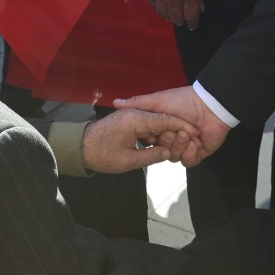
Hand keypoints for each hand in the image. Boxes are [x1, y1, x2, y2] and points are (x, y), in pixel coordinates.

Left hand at [81, 109, 198, 173]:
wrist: (79, 148)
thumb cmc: (101, 154)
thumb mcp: (128, 160)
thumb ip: (150, 156)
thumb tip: (168, 154)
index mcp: (135, 120)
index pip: (165, 120)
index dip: (182, 126)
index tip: (195, 132)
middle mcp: (134, 114)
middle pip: (162, 120)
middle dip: (175, 132)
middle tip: (186, 145)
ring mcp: (130, 117)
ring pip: (155, 124)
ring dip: (164, 135)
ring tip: (174, 148)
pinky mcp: (127, 122)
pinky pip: (146, 127)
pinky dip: (155, 135)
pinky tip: (159, 146)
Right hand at [114, 86, 228, 166]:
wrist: (210, 105)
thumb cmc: (184, 100)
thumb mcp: (158, 100)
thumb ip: (137, 103)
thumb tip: (115, 102)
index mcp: (161, 128)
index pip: (149, 141)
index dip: (151, 140)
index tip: (154, 134)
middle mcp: (171, 138)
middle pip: (160, 151)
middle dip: (167, 142)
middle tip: (174, 132)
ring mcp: (184, 146)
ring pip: (173, 157)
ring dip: (180, 146)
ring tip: (188, 135)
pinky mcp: (197, 153)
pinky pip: (188, 162)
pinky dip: (190, 155)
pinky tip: (195, 144)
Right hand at [146, 0, 205, 30]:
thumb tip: (201, 7)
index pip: (191, 17)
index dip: (193, 24)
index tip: (193, 26)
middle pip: (176, 18)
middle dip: (181, 21)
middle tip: (183, 21)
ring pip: (163, 13)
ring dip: (169, 16)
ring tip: (172, 16)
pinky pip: (153, 3)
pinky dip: (158, 6)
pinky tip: (161, 5)